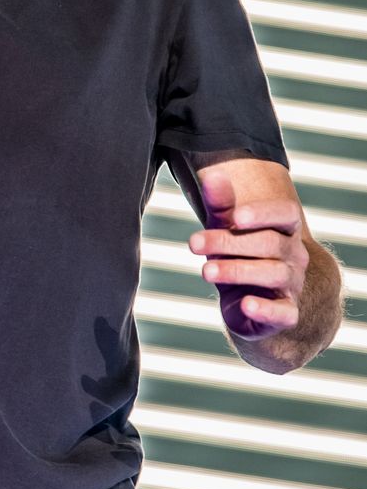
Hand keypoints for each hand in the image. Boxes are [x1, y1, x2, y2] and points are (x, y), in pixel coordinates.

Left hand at [188, 167, 308, 340]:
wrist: (247, 301)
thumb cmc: (236, 255)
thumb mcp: (225, 228)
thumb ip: (220, 203)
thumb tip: (211, 175)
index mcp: (285, 229)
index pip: (286, 213)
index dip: (263, 213)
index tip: (235, 216)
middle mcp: (294, 255)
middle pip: (269, 243)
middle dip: (229, 242)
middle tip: (193, 243)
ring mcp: (293, 285)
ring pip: (274, 274)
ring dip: (237, 271)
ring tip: (205, 270)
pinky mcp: (286, 313)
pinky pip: (284, 313)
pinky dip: (266, 309)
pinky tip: (246, 304)